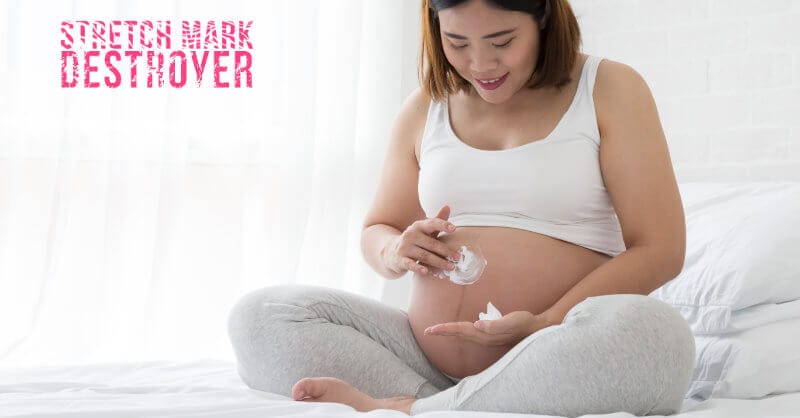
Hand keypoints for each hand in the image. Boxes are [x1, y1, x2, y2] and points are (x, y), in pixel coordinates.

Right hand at [382, 205, 462, 276]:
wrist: (391, 251)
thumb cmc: (414, 240)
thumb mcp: (424, 230)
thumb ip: (437, 220)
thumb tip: (447, 206)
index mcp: (418, 226)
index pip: (432, 223)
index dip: (443, 225)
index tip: (454, 229)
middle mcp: (411, 235)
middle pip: (431, 244)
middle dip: (446, 251)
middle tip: (458, 257)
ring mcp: (405, 247)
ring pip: (424, 255)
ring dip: (439, 262)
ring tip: (451, 266)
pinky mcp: (400, 260)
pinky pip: (411, 264)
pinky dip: (418, 268)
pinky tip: (426, 272)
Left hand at [424, 311, 553, 346]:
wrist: (538, 329)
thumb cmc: (525, 324)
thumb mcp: (513, 321)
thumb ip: (496, 324)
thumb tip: (478, 325)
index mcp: (485, 334)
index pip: (461, 330)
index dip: (445, 329)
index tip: (430, 329)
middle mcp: (484, 337)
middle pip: (459, 333)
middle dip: (444, 332)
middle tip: (428, 331)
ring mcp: (487, 337)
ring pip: (464, 334)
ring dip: (451, 331)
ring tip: (439, 329)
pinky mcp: (491, 334)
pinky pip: (471, 333)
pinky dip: (462, 330)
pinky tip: (461, 329)